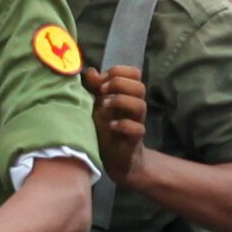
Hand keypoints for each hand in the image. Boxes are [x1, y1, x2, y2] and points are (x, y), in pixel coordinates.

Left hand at [81, 64, 147, 185]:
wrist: (113, 159)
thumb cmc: (104, 130)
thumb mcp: (96, 106)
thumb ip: (94, 89)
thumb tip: (91, 71)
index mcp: (126, 96)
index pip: (134, 73)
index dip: (118, 72)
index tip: (100, 81)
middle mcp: (133, 107)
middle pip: (140, 86)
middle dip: (119, 84)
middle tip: (102, 91)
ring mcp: (135, 123)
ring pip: (141, 105)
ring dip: (120, 102)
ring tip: (103, 107)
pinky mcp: (134, 140)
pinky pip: (137, 129)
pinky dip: (123, 125)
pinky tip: (110, 126)